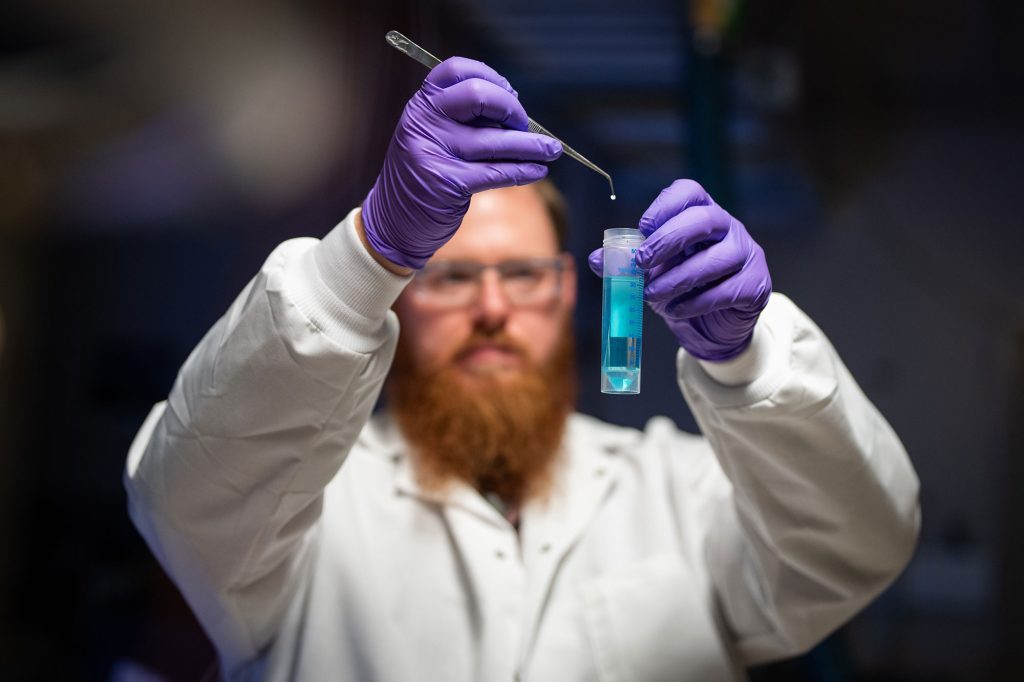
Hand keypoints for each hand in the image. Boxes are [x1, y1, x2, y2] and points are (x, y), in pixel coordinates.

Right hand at [362, 57, 561, 269]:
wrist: (394, 221)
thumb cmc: (424, 174)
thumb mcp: (432, 136)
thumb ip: (464, 119)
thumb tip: (517, 112)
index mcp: (422, 104)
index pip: (458, 71)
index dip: (491, 78)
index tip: (511, 95)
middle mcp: (425, 122)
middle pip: (479, 96)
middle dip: (513, 110)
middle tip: (527, 126)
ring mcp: (434, 152)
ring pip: (495, 140)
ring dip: (531, 145)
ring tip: (552, 150)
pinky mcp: (448, 182)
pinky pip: (497, 171)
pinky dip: (523, 171)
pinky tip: (537, 170)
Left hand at [588, 180, 770, 360]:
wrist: (711, 325)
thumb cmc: (681, 287)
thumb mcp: (650, 272)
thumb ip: (623, 263)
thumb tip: (595, 259)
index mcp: (701, 212)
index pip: (689, 192)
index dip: (664, 206)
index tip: (642, 228)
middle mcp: (728, 227)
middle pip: (704, 219)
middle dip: (668, 240)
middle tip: (641, 262)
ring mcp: (747, 254)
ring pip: (716, 259)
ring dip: (677, 278)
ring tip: (651, 294)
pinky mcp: (756, 285)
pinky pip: (726, 291)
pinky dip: (695, 302)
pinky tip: (676, 310)